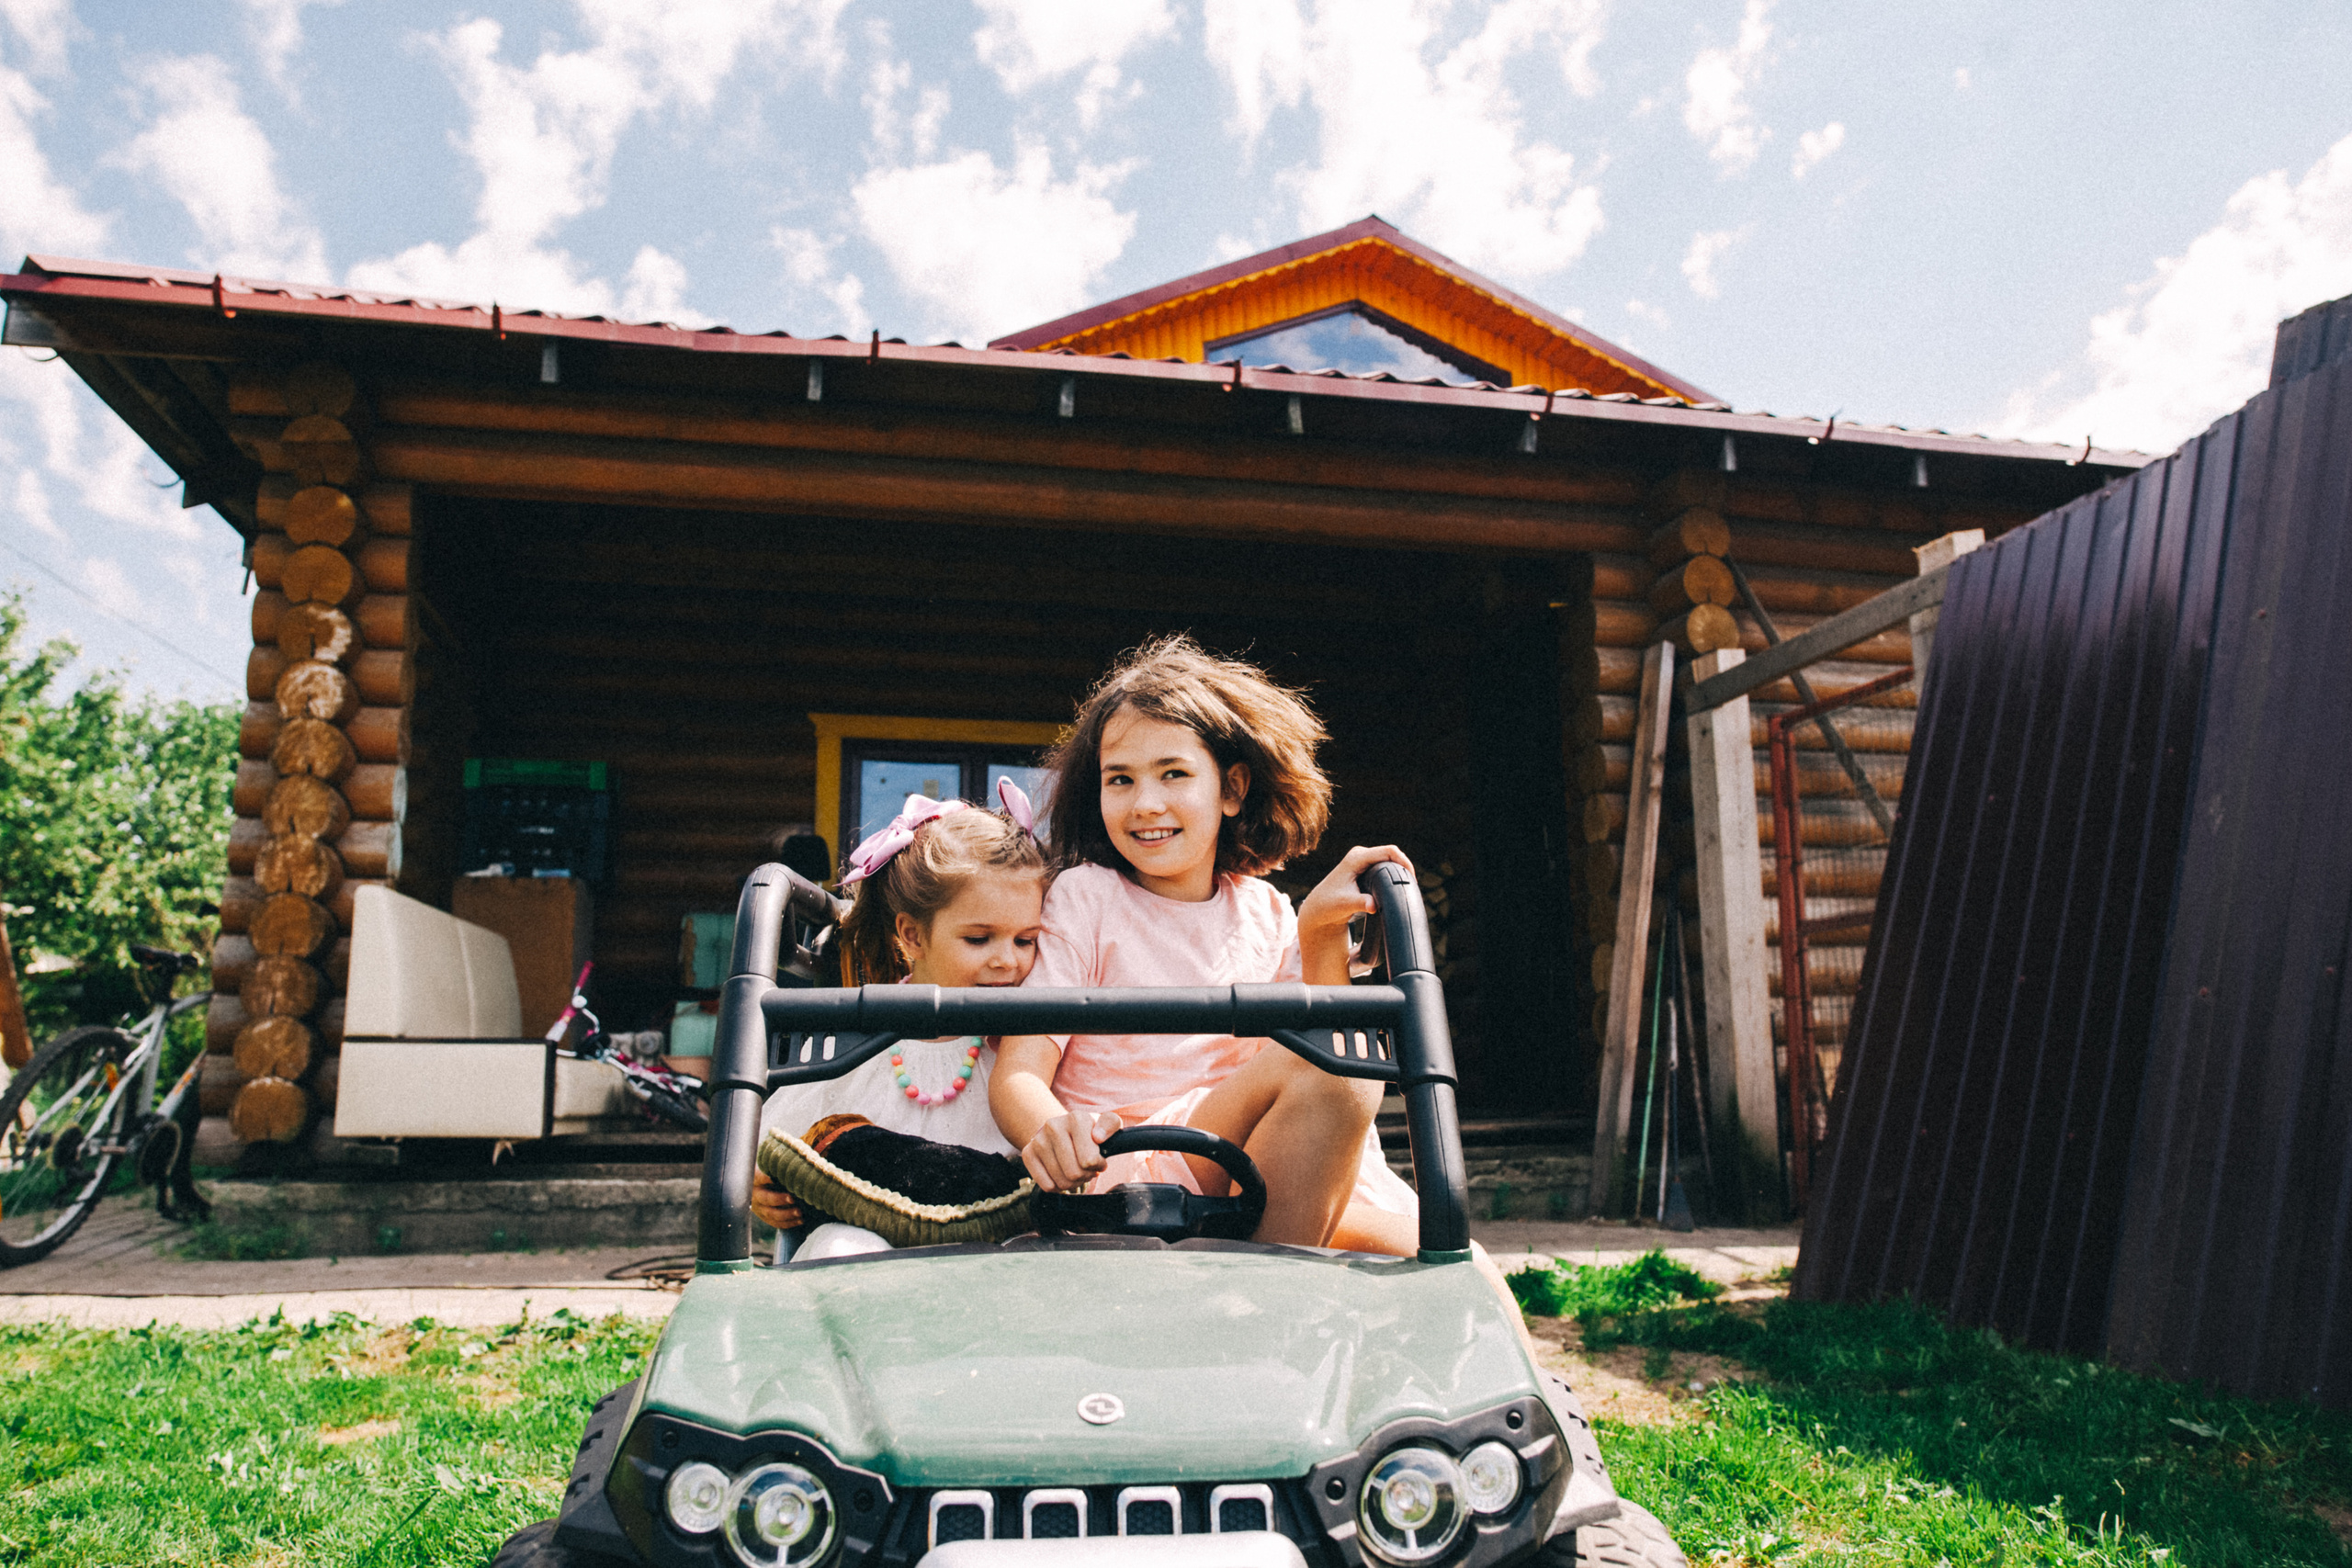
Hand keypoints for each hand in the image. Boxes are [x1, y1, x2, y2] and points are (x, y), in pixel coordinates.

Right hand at [751, 1168, 804, 1230]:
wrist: (759, 1184)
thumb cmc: (770, 1170)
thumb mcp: (770, 1165)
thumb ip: (779, 1163)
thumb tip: (797, 1154)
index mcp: (754, 1179)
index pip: (757, 1178)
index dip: (763, 1178)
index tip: (772, 1178)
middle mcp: (755, 1195)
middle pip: (765, 1199)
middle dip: (779, 1199)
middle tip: (792, 1198)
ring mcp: (759, 1208)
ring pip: (771, 1214)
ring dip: (786, 1214)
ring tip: (800, 1212)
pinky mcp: (765, 1217)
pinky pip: (776, 1223)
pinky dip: (789, 1223)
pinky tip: (801, 1220)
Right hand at [1019, 1111, 1120, 1193]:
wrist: (1062, 1129)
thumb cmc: (1089, 1132)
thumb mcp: (1107, 1124)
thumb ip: (1111, 1125)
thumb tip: (1098, 1138)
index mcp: (1076, 1118)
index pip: (1090, 1160)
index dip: (1098, 1165)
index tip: (1098, 1159)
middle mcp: (1054, 1126)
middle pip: (1075, 1173)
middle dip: (1085, 1175)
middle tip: (1086, 1167)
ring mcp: (1038, 1140)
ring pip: (1061, 1182)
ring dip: (1073, 1182)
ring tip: (1075, 1169)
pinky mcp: (1028, 1154)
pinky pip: (1047, 1186)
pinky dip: (1057, 1186)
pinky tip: (1061, 1174)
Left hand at [1298, 845, 1414, 944]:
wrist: (1318, 909)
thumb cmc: (1328, 905)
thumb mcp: (1345, 905)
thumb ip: (1360, 903)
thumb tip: (1373, 905)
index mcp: (1356, 858)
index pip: (1388, 851)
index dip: (1404, 861)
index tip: (1411, 878)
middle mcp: (1360, 855)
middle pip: (1392, 854)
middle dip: (1404, 867)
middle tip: (1412, 886)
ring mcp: (1363, 860)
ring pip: (1390, 859)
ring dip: (1400, 870)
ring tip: (1408, 886)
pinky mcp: (1365, 868)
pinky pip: (1385, 865)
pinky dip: (1394, 874)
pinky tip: (1399, 885)